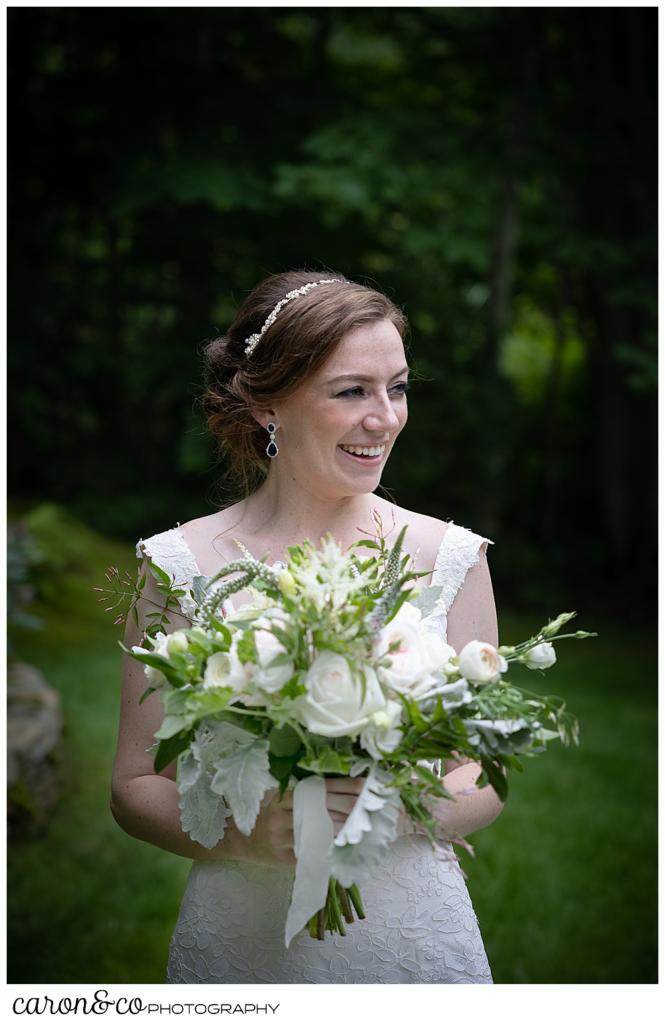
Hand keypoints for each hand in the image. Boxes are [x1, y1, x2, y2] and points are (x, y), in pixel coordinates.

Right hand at [225, 775, 365, 866]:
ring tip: (364, 825)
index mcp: (283, 796)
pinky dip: (329, 849)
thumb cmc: (267, 816)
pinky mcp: (285, 858)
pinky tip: (344, 847)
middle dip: (350, 806)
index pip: (320, 788)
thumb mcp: (280, 800)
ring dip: (344, 829)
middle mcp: (282, 814)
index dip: (344, 786)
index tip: (365, 784)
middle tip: (371, 804)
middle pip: (324, 808)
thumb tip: (342, 788)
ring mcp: (283, 837)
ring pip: (320, 831)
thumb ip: (303, 794)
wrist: (241, 841)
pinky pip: (312, 853)